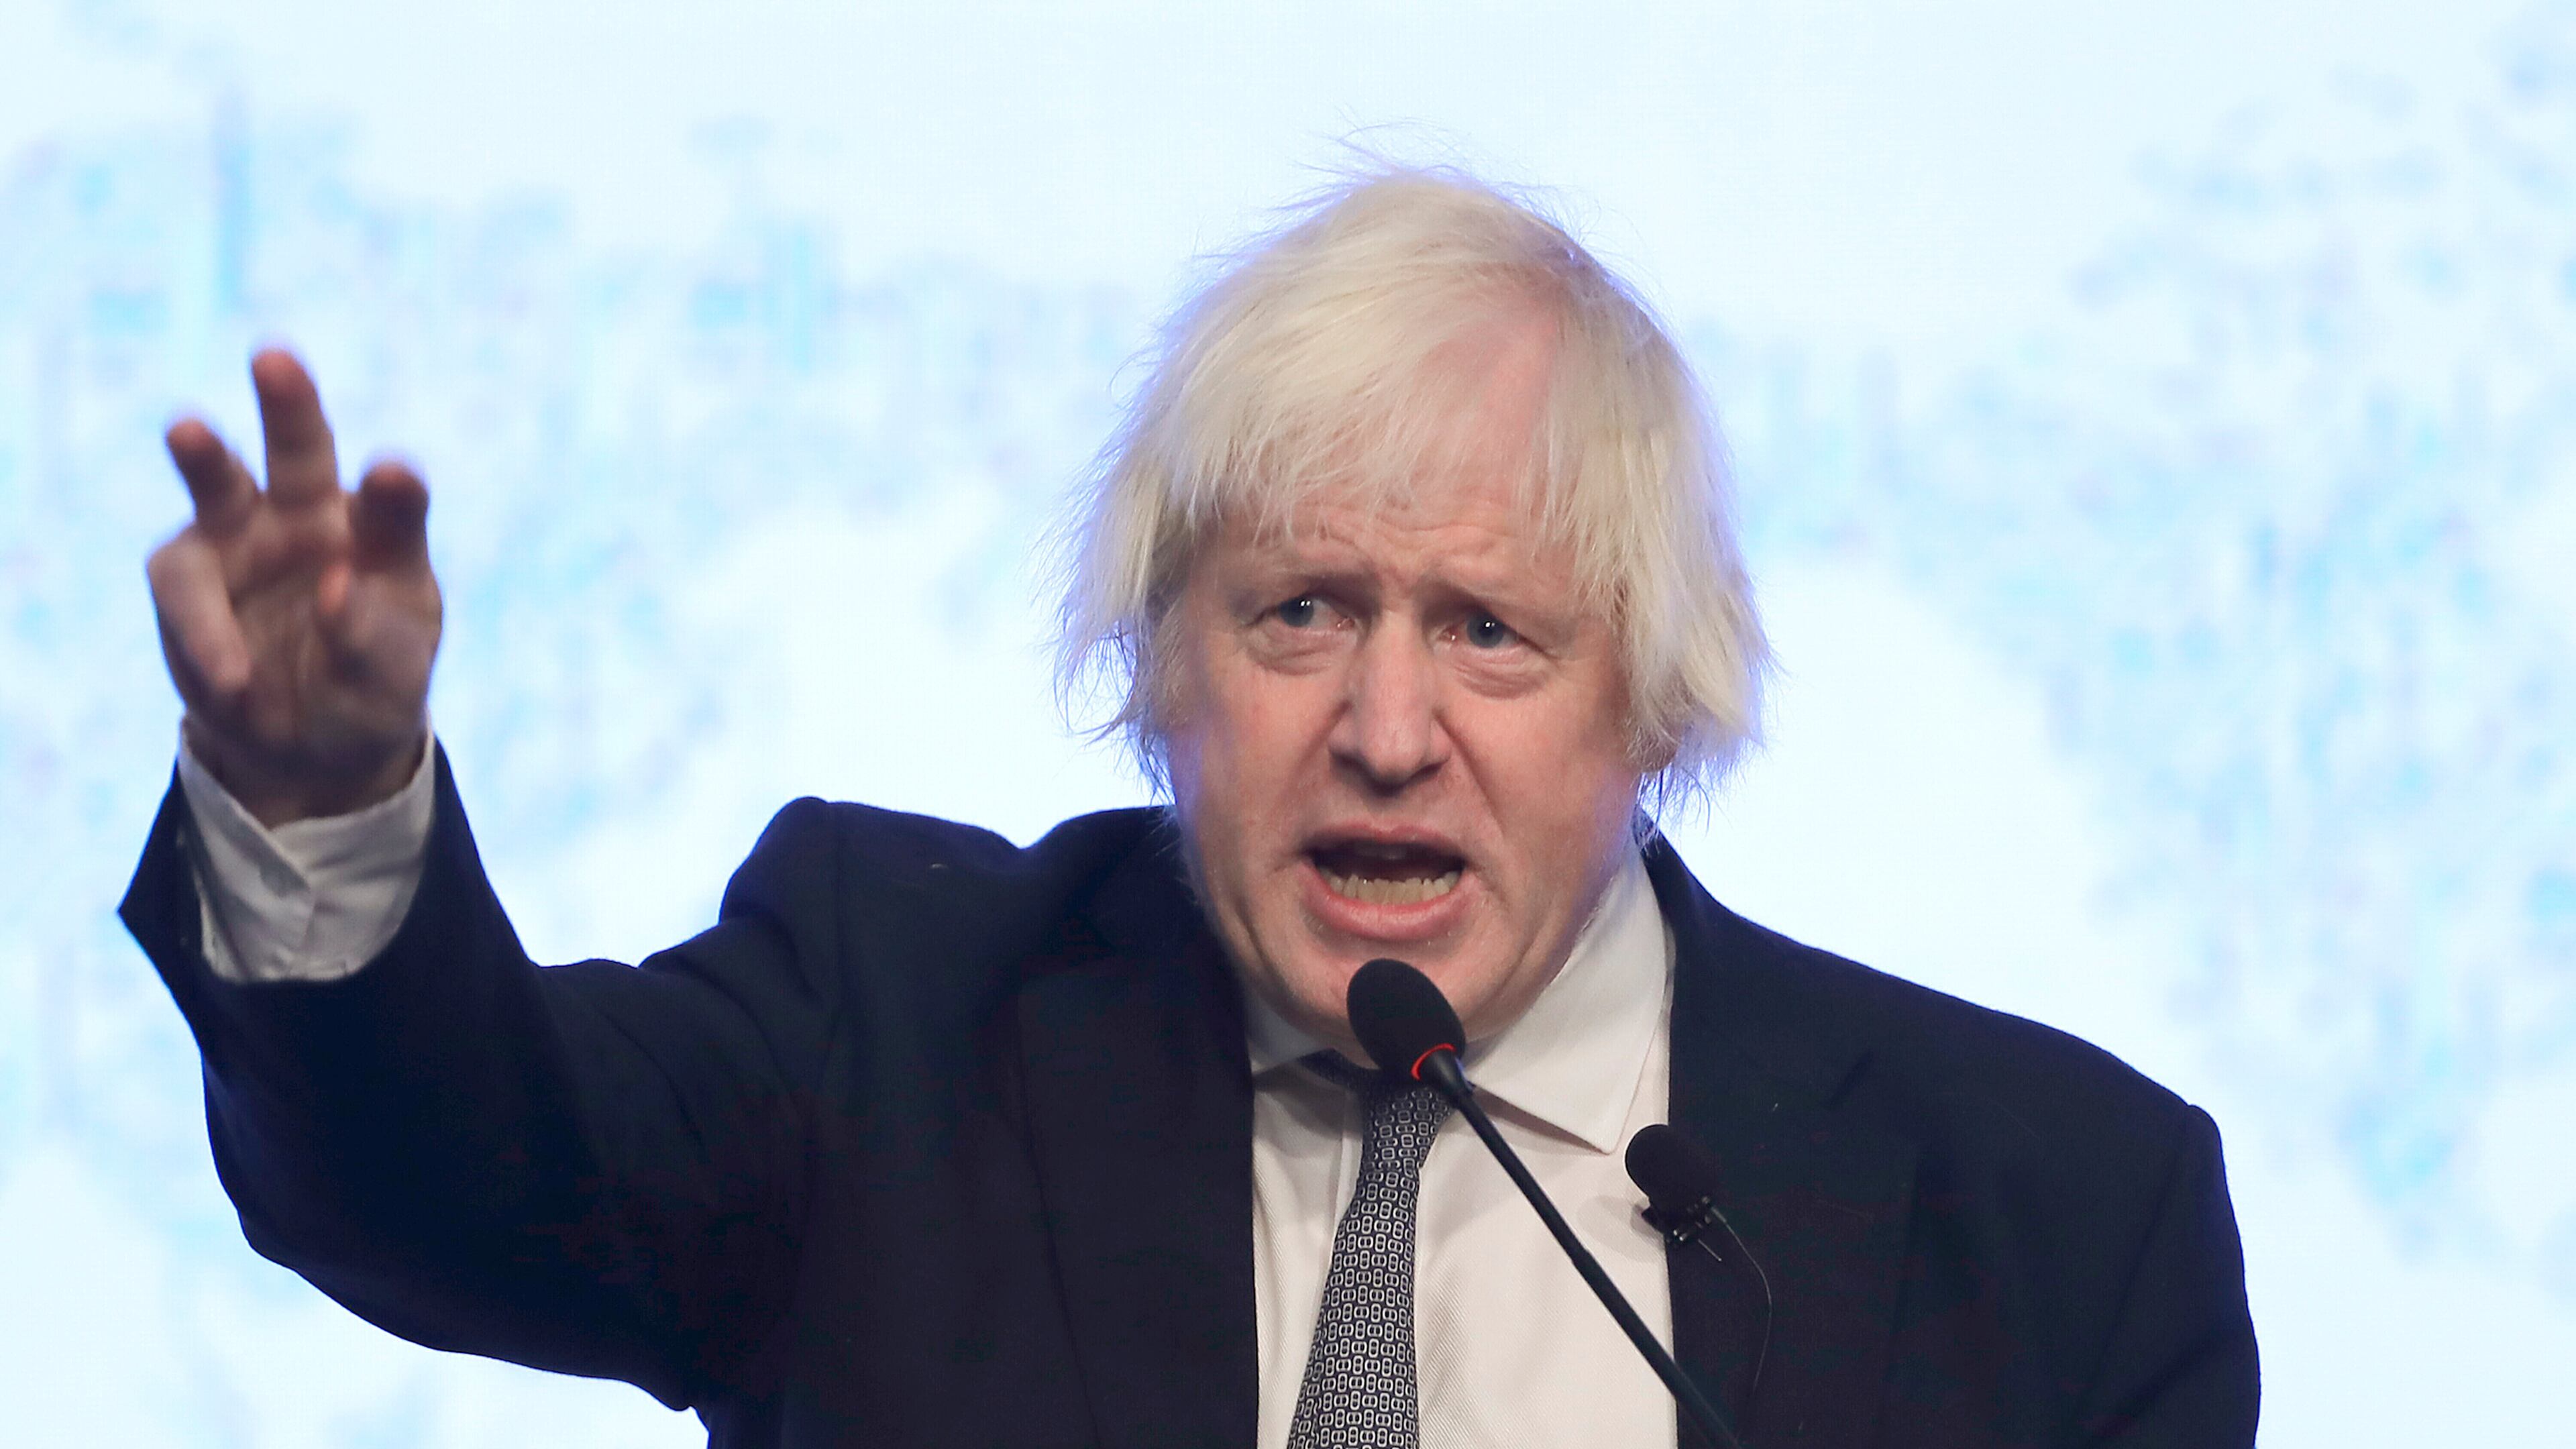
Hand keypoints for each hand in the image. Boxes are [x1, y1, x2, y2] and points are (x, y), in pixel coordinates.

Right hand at [148, 348, 441, 827]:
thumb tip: (335, 586)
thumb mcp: (389, 674)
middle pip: (300, 448)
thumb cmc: (365, 688)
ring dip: (204, 454)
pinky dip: (206, 632)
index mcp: (381, 534)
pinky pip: (186, 586)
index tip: (393, 478)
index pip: (393, 504)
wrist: (304, 739)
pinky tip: (235, 681)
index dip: (393, 491)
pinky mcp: (190, 573)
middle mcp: (311, 516)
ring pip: (218, 483)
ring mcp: (241, 536)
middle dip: (288, 402)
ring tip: (188, 429)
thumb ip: (369, 633)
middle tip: (275, 358)